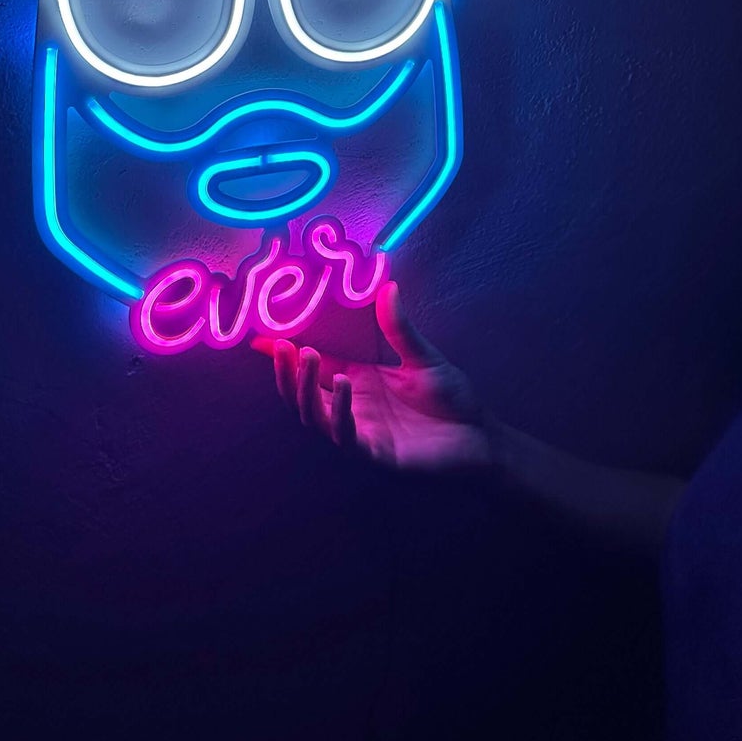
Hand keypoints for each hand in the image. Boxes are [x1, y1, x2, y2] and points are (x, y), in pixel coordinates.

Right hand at [251, 281, 492, 470]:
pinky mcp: (375, 454)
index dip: (286, 356)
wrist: (481, 437)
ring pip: (314, 417)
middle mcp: (352, 408)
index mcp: (359, 382)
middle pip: (302, 395)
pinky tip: (340, 386)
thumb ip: (400, 328)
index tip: (260, 338)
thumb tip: (387, 286)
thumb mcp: (423, 357)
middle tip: (281, 346)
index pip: (314, 368)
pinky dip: (337, 412)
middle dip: (286, 373)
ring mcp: (360, 433)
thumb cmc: (453, 399)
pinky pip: (345, 436)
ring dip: (304, 390)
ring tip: (307, 357)